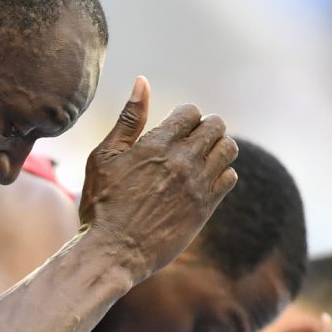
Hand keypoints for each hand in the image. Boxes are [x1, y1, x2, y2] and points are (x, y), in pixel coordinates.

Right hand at [79, 77, 237, 281]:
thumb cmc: (101, 203)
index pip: (191, 112)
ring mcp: (198, 184)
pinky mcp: (206, 207)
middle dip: (205, 127)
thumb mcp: (104, 157)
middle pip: (216, 126)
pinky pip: (230, 177)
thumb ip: (128, 119)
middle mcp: (183, 161)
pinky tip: (202, 180)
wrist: (113, 250)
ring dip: (217, 147)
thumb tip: (142, 81)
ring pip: (229, 149)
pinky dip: (221, 173)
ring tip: (199, 158)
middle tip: (190, 140)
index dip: (184, 116)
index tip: (174, 128)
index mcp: (156, 144)